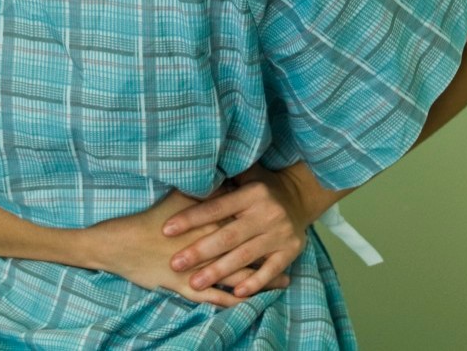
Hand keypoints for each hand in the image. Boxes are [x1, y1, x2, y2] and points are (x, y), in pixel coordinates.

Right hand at [89, 188, 288, 307]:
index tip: (281, 219)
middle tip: (290, 252)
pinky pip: (217, 297)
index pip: (240, 222)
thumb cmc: (146, 219)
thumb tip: (223, 178)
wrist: (118, 245)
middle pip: (246, 250)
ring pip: (236, 276)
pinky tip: (251, 300)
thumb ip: (202, 190)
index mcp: (206, 221)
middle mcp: (206, 246)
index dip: (261, 223)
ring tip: (283, 282)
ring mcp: (197, 269)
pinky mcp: (186, 287)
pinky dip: (235, 298)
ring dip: (260, 280)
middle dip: (268, 253)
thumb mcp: (176, 198)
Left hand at [161, 163, 318, 298]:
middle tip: (175, 264)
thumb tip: (187, 177)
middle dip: (200, 251)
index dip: (191, 218)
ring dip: (219, 272)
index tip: (167, 230)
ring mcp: (280, 234)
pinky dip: (254, 282)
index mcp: (253, 193)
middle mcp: (268, 213)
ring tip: (194, 283)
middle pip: (228, 236)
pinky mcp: (291, 251)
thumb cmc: (261, 187)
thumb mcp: (245, 175)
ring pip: (245, 256)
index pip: (216, 207)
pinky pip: (271, 270)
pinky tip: (235, 292)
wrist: (300, 196)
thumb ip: (221, 180)